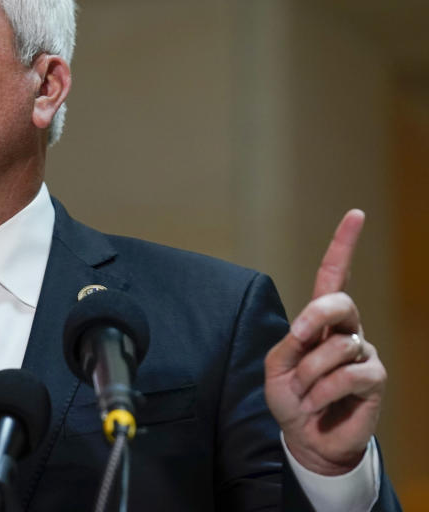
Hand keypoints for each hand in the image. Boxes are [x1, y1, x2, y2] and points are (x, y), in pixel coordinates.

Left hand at [264, 210, 385, 474]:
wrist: (306, 437)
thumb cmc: (290, 397)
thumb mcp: (277, 367)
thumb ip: (290, 343)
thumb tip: (311, 330)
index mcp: (319, 320)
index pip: (333, 276)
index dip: (344, 246)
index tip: (356, 215)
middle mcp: (346, 330)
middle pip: (339, 302)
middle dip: (315, 316)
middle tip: (297, 338)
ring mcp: (363, 353)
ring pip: (336, 347)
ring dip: (309, 375)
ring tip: (306, 393)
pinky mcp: (374, 379)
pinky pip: (347, 375)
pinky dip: (323, 392)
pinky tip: (320, 404)